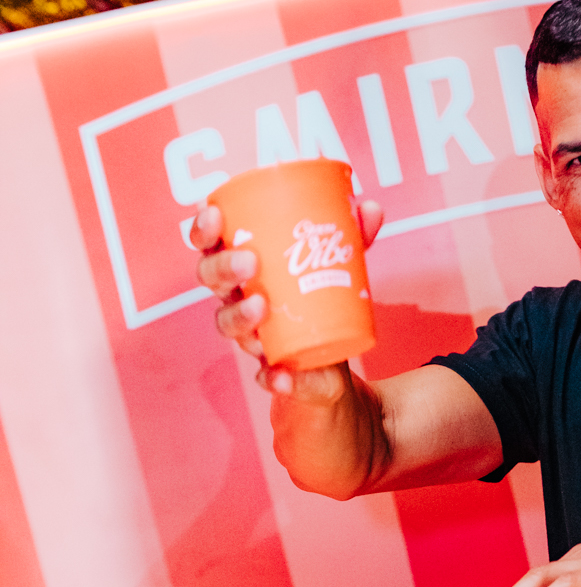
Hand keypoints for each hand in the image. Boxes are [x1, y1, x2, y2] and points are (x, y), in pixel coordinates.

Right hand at [190, 197, 383, 397]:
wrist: (336, 356)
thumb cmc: (321, 295)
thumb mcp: (338, 264)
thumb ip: (352, 237)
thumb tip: (371, 209)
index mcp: (241, 265)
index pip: (209, 243)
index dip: (203, 229)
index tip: (215, 215)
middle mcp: (236, 297)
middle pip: (211, 280)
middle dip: (223, 268)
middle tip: (250, 262)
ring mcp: (250, 333)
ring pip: (227, 324)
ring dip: (239, 316)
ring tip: (261, 306)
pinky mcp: (272, 369)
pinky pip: (264, 376)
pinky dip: (271, 377)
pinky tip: (279, 376)